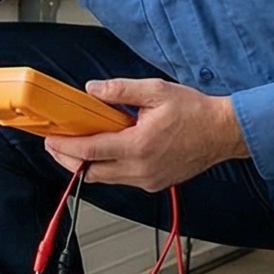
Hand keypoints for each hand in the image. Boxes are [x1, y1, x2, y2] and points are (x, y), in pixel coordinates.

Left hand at [42, 77, 248, 191]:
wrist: (223, 132)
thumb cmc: (195, 112)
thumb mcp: (156, 91)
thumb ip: (120, 91)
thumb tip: (93, 90)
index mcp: (138, 146)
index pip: (90, 151)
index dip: (65, 146)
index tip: (50, 140)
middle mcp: (141, 169)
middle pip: (91, 173)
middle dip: (69, 160)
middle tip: (56, 145)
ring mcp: (148, 180)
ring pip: (105, 179)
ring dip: (87, 165)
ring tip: (76, 147)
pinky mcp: (154, 183)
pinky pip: (121, 179)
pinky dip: (107, 167)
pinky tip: (105, 151)